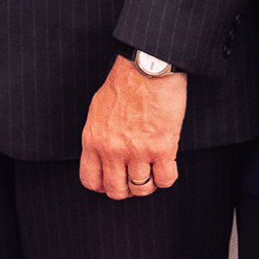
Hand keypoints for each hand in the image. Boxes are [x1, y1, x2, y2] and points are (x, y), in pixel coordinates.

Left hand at [80, 55, 186, 199]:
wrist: (147, 68)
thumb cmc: (125, 83)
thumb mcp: (98, 111)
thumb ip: (98, 137)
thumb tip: (102, 156)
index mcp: (93, 140)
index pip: (91, 180)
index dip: (103, 186)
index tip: (112, 182)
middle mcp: (112, 150)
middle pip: (117, 190)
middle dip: (127, 189)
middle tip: (134, 178)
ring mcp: (137, 151)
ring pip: (141, 189)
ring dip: (148, 183)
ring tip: (152, 170)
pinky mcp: (162, 148)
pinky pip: (165, 180)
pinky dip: (167, 177)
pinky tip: (166, 165)